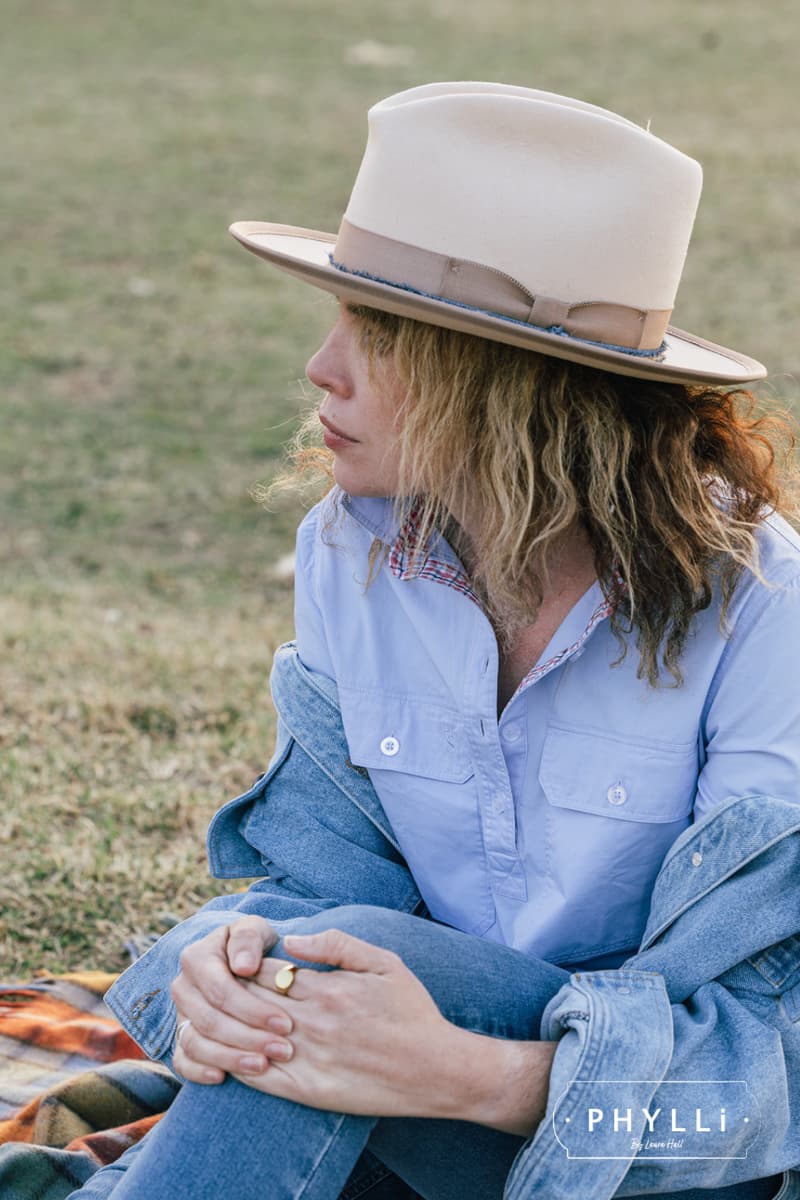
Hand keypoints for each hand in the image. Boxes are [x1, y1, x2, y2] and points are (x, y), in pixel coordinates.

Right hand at [171, 916, 295, 1083]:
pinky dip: (198, 1072)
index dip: (254, 1010)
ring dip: (230, 1058)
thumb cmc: (252, 945)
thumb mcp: (254, 930)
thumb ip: (249, 939)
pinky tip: (223, 1077)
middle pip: (210, 1020)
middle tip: (283, 1049)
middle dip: (249, 1038)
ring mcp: (180, 1014)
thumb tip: (244, 966)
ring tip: (263, 1066)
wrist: (239, 961)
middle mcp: (183, 987)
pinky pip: (182, 1061)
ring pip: (196, 1043)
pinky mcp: (180, 1037)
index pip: (222, 990)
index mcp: (197, 958)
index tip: (286, 1023)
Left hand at [230, 928, 555, 1132]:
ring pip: (249, 1040)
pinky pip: (260, 1079)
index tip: (240, 964)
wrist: (436, 1069)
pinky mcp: (309, 1092)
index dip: (245, 965)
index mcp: (328, 989)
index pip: (265, 971)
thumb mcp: (384, 963)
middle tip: (219, 989)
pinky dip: (238, 1065)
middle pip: (251, 1003)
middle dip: (231, 993)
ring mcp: (309, 1059)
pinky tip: (228, 1056)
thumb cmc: (411, 1011)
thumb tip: (292, 939)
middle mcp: (313, 1023)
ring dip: (228, 1028)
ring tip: (219, 1019)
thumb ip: (337, 945)